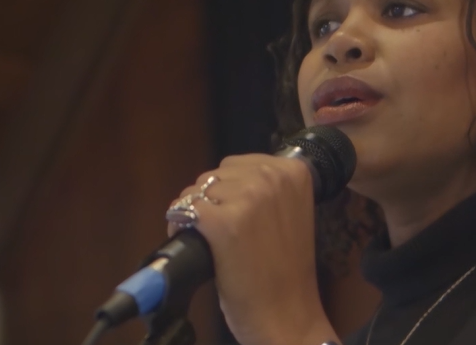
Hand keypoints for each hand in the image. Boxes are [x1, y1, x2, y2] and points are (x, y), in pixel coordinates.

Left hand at [168, 154, 337, 344]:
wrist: (288, 312)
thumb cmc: (287, 270)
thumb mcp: (291, 214)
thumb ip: (268, 190)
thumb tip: (228, 180)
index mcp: (294, 171)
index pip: (240, 163)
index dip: (230, 188)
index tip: (236, 212)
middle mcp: (272, 178)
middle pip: (217, 174)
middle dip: (212, 200)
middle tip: (222, 231)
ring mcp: (247, 198)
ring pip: (197, 190)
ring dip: (196, 213)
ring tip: (210, 240)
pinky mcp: (222, 222)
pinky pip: (184, 211)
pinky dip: (181, 228)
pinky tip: (196, 244)